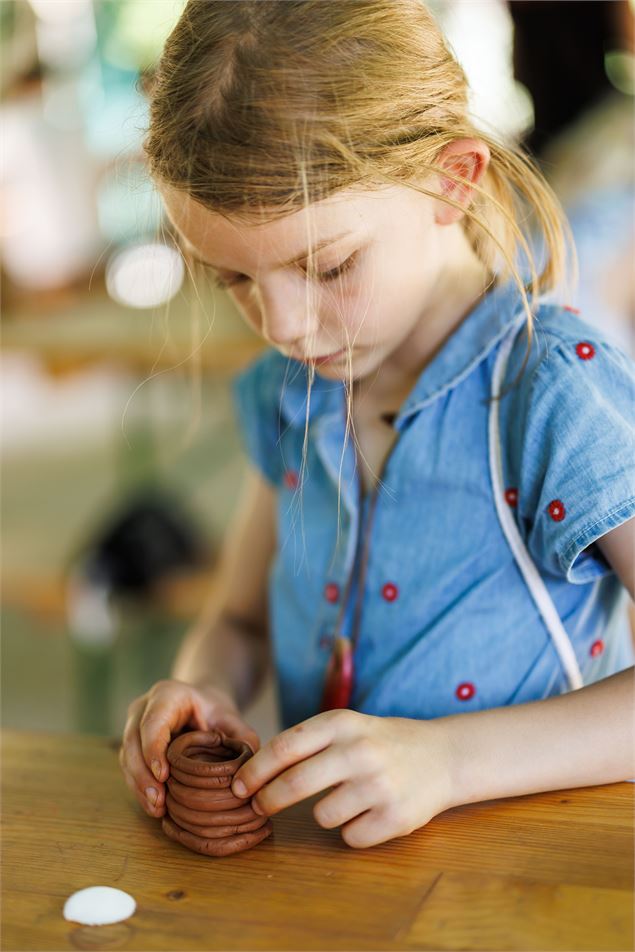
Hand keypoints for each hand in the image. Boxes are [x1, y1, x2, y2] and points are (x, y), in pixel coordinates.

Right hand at [119, 679, 260, 818]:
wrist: (200, 706)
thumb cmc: (214, 712)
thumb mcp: (231, 718)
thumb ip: (241, 737)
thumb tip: (248, 768)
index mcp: (167, 694)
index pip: (153, 722)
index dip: (154, 749)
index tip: (163, 776)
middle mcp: (143, 707)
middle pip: (133, 741)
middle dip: (143, 774)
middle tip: (158, 801)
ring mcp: (133, 726)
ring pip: (127, 757)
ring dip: (139, 785)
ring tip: (157, 809)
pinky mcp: (132, 745)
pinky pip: (129, 767)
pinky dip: (139, 788)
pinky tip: (154, 806)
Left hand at [229, 709, 454, 848]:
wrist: (443, 756)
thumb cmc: (380, 742)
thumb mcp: (346, 726)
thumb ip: (306, 743)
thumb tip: (252, 773)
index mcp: (343, 723)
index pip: (284, 748)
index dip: (254, 771)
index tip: (237, 786)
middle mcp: (360, 751)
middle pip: (293, 784)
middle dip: (267, 800)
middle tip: (258, 807)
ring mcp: (379, 785)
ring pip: (321, 816)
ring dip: (323, 814)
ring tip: (346, 799)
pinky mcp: (396, 817)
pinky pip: (350, 837)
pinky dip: (352, 830)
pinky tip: (368, 813)